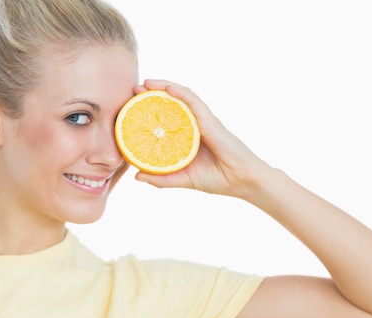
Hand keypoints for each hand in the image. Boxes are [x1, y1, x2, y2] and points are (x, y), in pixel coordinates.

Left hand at [133, 79, 268, 197]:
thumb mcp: (182, 179)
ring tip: (146, 83)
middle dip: (152, 93)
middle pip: (171, 103)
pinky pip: (194, 102)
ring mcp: (202, 120)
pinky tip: (167, 88)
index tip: (130, 107)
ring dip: (164, 87)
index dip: (149, 109)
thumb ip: (160, 178)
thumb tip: (136, 176)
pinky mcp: (210, 121)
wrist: (241, 181)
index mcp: (186, 136)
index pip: (166, 117)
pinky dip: (181, 93)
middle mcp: (193, 124)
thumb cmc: (216, 178)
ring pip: (182, 97)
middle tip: (133, 91)